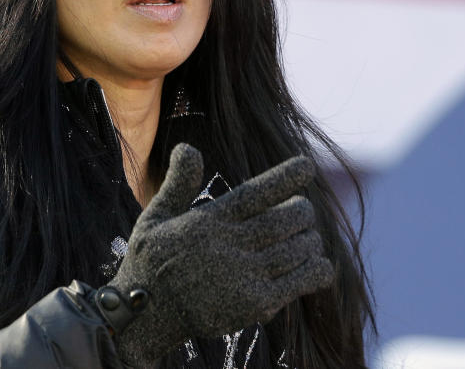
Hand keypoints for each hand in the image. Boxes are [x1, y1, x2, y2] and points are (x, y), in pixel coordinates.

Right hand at [106, 143, 334, 366]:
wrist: (144, 317)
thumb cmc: (150, 262)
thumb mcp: (155, 218)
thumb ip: (177, 184)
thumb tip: (187, 147)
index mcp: (208, 221)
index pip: (254, 193)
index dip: (284, 178)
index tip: (307, 166)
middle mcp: (227, 246)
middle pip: (284, 220)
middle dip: (302, 211)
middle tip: (303, 210)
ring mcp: (242, 277)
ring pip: (297, 249)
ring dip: (310, 240)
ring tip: (309, 237)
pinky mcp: (254, 305)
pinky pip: (299, 282)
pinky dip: (316, 271)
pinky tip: (320, 266)